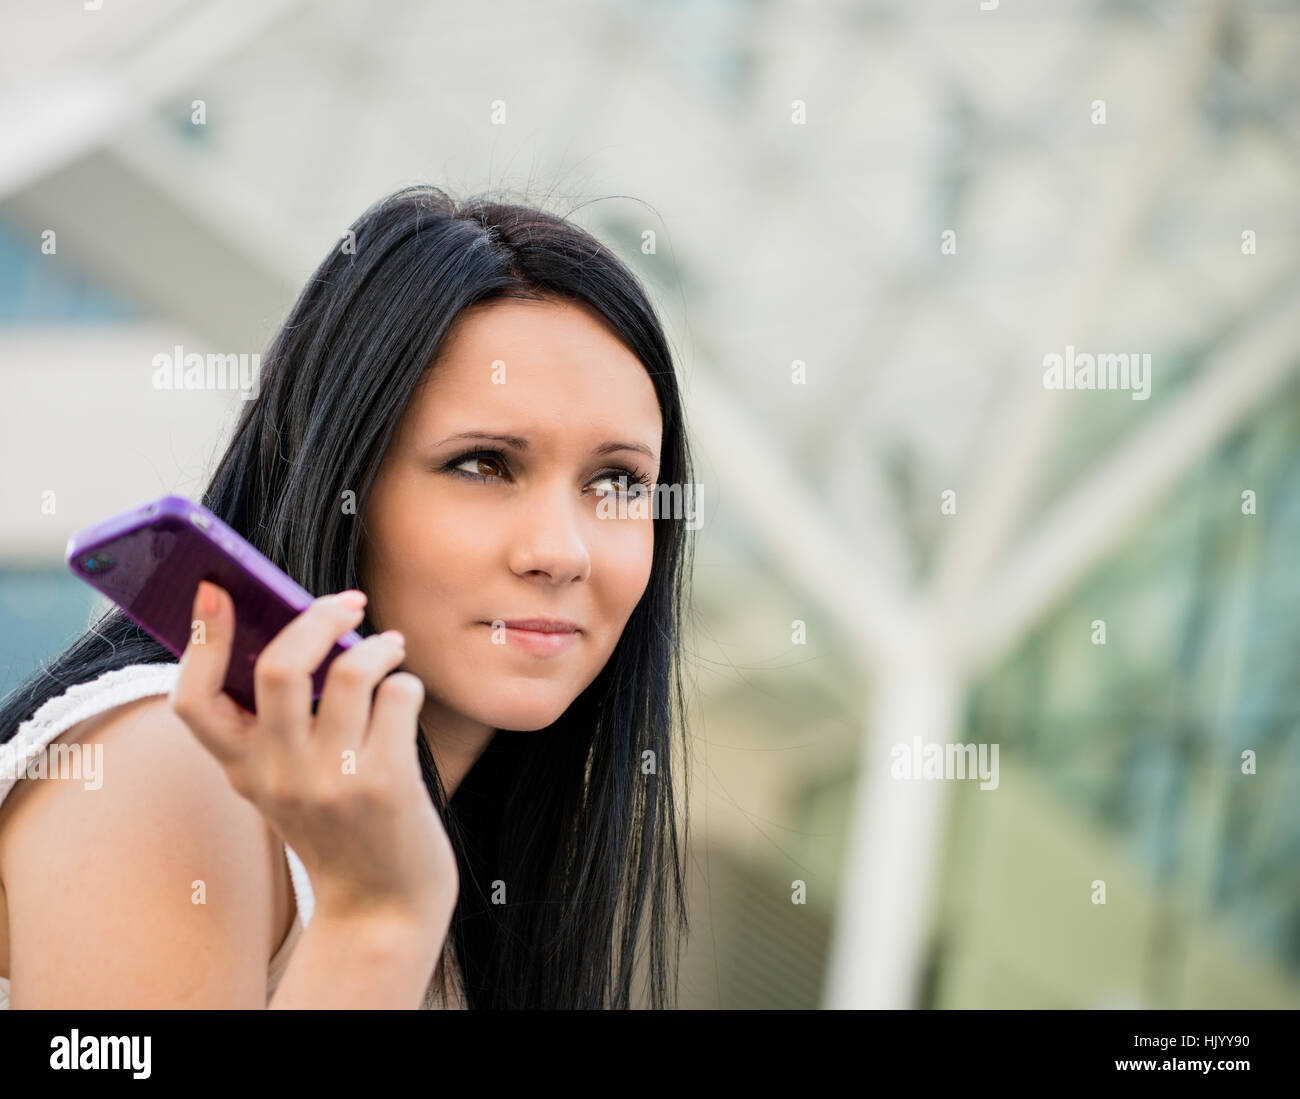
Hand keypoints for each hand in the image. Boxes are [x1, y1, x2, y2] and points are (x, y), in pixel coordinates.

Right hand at [169, 581, 457, 925]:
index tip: (215, 591)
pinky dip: (407, 683)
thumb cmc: (340, 828)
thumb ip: (280, 723)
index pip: (192, 700)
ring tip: (390, 649)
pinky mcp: (385, 784)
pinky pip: (398, 696)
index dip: (200, 639)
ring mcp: (331, 781)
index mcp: (242, 770)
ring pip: (351, 671)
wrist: (382, 909)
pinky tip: (406, 696)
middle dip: (317, 617)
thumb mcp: (286, 784)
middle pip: (278, 665)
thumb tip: (307, 628)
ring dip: (377, 646)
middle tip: (348, 602)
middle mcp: (277, 775)